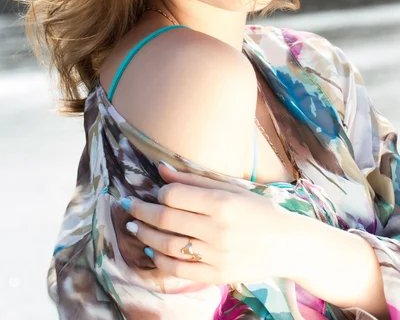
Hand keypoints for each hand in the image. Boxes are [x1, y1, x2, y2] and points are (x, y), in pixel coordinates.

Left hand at [119, 161, 293, 284]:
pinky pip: (178, 271)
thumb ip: (193, 179)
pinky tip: (151, 250)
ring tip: (135, 226)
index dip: (159, 193)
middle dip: (141, 211)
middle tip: (129, 205)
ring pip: (167, 246)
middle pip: (166, 219)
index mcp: (221, 202)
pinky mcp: (217, 275)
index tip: (154, 192)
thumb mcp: (230, 188)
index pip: (174, 196)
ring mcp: (216, 255)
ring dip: (145, 234)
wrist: (287, 244)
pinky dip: (159, 260)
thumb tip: (160, 168)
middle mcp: (217, 229)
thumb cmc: (257, 210)